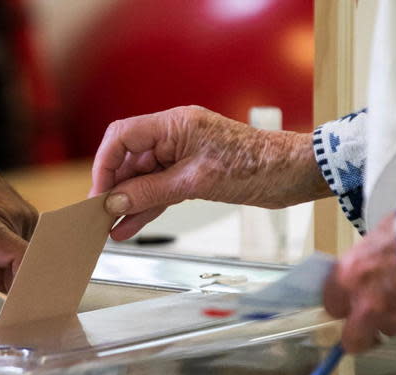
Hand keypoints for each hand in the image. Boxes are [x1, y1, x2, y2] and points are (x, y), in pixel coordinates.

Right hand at [90, 105, 329, 240]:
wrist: (296, 173)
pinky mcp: (193, 173)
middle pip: (129, 158)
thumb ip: (152, 191)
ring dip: (128, 202)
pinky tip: (130, 226)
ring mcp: (183, 154)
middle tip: (100, 216)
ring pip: (144, 177)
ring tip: (110, 229)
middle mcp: (175, 135)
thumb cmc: (258, 167)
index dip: (104, 165)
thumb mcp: (198, 182)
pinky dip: (147, 206)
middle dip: (113, 187)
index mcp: (175, 124)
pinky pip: (161, 189)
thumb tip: (115, 202)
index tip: (99, 194)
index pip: (122, 137)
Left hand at [323, 214, 395, 352]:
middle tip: (373, 320)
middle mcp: (367, 304)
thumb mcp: (382, 233)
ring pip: (392, 330)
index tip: (349, 301)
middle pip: (353, 340)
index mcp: (349, 276)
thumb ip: (369, 257)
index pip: (331, 305)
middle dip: (362, 334)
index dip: (343, 303)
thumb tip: (367, 263)